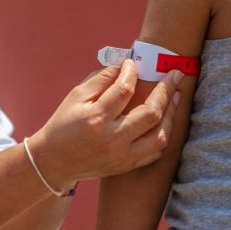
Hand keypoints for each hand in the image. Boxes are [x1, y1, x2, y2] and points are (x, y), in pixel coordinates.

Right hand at [27, 60, 179, 190]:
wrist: (55, 161)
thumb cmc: (64, 123)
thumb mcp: (76, 96)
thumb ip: (101, 79)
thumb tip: (125, 65)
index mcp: (95, 120)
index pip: (124, 90)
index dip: (132, 72)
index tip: (133, 63)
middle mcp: (112, 140)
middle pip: (151, 114)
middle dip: (166, 89)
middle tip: (175, 74)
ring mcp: (122, 157)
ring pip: (160, 136)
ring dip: (171, 113)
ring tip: (175, 95)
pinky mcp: (127, 166)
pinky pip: (156, 152)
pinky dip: (163, 133)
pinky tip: (165, 118)